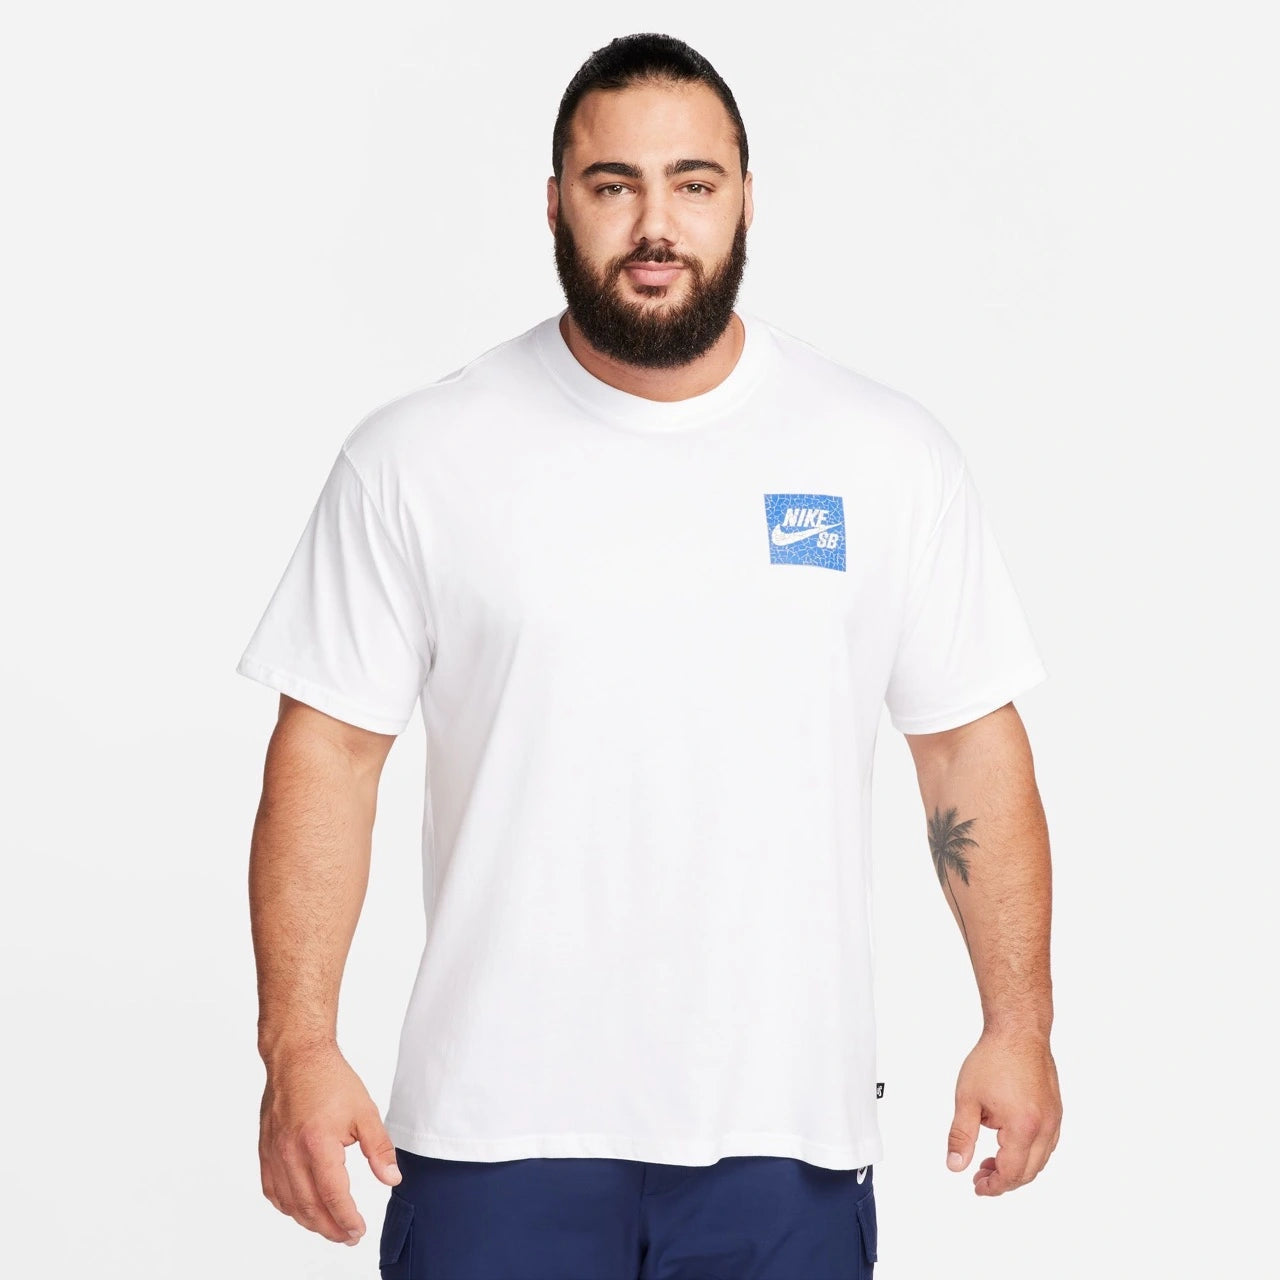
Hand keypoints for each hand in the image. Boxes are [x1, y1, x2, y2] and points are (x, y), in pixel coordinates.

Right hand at [258, 1040, 402, 1243]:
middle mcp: (291, 1153)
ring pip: (289, 1204)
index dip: (347, 1219)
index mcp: (317, 1143)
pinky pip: (272, 1190)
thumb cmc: (331, 1080)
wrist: (297, 1058)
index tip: (359, 1231)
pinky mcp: (265, 1151)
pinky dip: (288, 1207)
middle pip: (309, 1207)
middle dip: (331, 1228)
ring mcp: (274, 1153)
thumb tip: (392, 1178)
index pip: (332, 1196)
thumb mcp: (365, 1112)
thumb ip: (379, 1149)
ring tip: (331, 1228)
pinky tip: (302, 1210)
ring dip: (310, 1222)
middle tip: (349, 1237)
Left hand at [946, 1028, 1061, 1194]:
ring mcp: (1054, 1119)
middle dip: (1004, 1179)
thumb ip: (961, 1136)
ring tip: (990, 1160)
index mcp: (1023, 1127)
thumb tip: (955, 1166)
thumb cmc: (993, 1058)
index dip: (993, 1185)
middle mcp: (1045, 1127)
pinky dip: (1029, 1152)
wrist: (1019, 1030)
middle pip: (1028, 1172)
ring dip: (1017, 1167)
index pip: (1011, 1173)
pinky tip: (1008, 1143)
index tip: (977, 1185)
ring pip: (1040, 1160)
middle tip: (979, 1175)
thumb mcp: (967, 1098)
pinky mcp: (1056, 1111)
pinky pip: (1046, 1144)